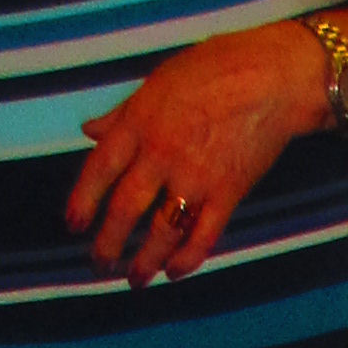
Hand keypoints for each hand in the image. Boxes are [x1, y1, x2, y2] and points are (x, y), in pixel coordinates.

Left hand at [66, 26, 315, 283]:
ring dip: (145, 261)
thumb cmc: (216, 68)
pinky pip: (203, 236)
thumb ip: (123, 112)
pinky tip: (174, 272)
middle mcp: (162, 154)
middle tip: (100, 263)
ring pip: (162, 231)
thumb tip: (91, 130)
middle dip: (109, 242)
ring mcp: (196, 177)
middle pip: (126, 208)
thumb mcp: (159, 81)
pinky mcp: (228, 193)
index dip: (84, 200)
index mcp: (141, 122)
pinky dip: (187, 259)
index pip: (101, 168)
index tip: (74, 225)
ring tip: (135, 279)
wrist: (272, 79)